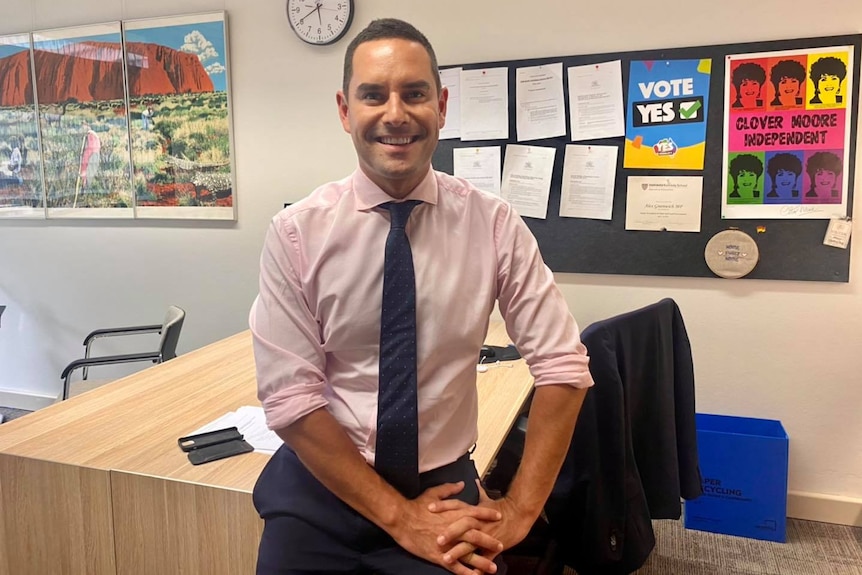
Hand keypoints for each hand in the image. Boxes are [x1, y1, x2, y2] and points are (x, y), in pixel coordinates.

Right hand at [388, 481, 503, 574]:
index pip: (475, 513)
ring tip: (493, 567)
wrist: (402, 519)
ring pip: (469, 553)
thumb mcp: (433, 493)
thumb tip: (462, 484)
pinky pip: (455, 566)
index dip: (488, 515)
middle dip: (490, 540)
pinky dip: (465, 572)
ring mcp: (447, 543)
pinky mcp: (439, 555)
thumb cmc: (416, 505)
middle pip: (476, 535)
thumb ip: (449, 489)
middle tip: (501, 545)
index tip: (499, 516)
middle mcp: (454, 529)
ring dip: (482, 561)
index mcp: (453, 513)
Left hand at [433, 480, 534, 565]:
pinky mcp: (493, 547)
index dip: (443, 506)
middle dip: (449, 532)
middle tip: (437, 539)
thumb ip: (478, 491)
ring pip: (471, 544)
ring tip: (446, 558)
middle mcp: (478, 522)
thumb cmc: (503, 508)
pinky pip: (485, 558)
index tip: (429, 507)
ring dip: (458, 552)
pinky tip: (470, 573)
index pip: (456, 505)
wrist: (520, 515)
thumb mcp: (487, 499)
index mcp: (474, 510)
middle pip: (462, 525)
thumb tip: (473, 481)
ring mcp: (485, 535)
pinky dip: (478, 567)